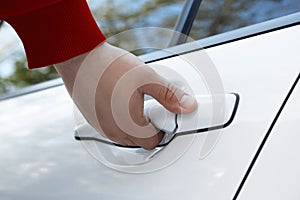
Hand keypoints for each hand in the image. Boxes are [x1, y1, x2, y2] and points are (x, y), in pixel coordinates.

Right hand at [55, 42, 196, 149]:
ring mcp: (101, 127)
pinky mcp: (93, 121)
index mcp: (129, 125)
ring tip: (133, 101)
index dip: (162, 129)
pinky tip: (119, 101)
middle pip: (139, 141)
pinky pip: (112, 129)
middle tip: (147, 105)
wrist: (80, 58)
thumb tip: (187, 106)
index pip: (153, 142)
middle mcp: (113, 131)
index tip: (162, 115)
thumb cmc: (109, 67)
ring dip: (133, 125)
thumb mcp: (147, 78)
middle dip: (148, 128)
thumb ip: (169, 95)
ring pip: (125, 136)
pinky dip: (120, 120)